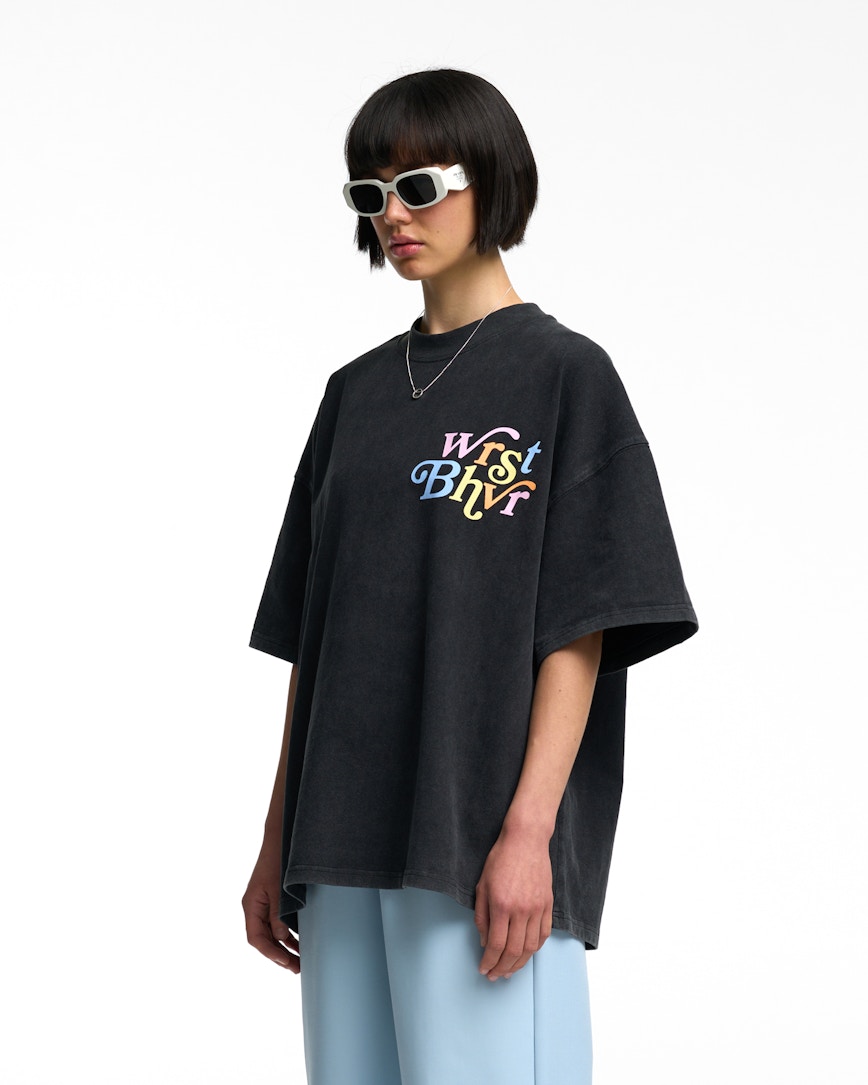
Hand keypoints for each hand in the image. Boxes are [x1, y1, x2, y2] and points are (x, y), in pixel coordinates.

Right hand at [242, 845, 299, 973]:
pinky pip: (279, 922)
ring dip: (286, 947)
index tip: (286, 962)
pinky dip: (289, 933)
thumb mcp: (278, 890)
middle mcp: (256, 907)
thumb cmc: (278, 860)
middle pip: (264, 938)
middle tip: (298, 967)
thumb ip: (278, 915)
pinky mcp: (275, 900)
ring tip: (301, 960)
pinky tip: (301, 941)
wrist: (282, 837)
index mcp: (251, 905)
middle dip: (280, 955)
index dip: (271, 953)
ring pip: (272, 932)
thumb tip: (282, 939)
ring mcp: (265, 903)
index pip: (256, 938)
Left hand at [474, 825, 553, 980]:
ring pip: (531, 947)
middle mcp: (521, 910)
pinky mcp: (548, 905)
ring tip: (510, 970)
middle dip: (502, 968)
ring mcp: (537, 908)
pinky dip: (535, 948)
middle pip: (514, 951)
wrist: (526, 840)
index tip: (484, 970)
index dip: (489, 962)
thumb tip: (484, 942)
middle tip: (495, 976)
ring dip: (519, 963)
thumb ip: (482, 917)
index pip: (496, 945)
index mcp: (501, 905)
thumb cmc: (500, 859)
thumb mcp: (482, 886)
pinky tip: (526, 953)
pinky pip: (544, 934)